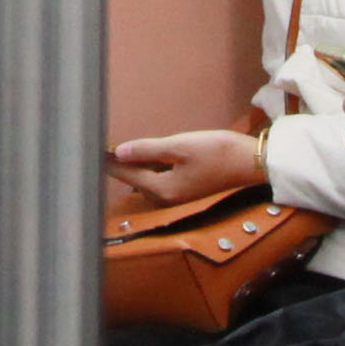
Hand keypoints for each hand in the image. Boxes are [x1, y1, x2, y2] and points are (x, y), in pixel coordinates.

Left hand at [107, 129, 267, 208]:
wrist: (252, 163)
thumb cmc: (218, 152)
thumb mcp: (180, 146)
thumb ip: (148, 150)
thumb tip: (120, 152)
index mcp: (163, 190)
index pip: (126, 175)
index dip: (108, 162)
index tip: (92, 151)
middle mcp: (167, 198)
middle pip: (134, 181)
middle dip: (119, 165)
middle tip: (100, 149)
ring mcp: (177, 196)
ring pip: (146, 181)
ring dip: (134, 167)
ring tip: (117, 152)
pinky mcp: (186, 189)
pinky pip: (159, 179)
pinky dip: (149, 168)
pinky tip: (146, 156)